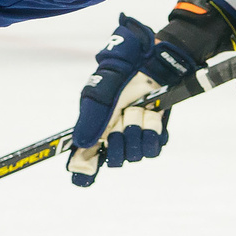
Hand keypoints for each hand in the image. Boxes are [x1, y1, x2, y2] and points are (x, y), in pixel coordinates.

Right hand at [69, 16, 171, 183]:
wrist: (153, 61)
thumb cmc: (123, 71)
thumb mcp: (102, 90)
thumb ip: (92, 117)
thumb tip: (81, 143)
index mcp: (94, 126)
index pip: (84, 157)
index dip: (83, 169)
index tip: (85, 174)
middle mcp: (113, 135)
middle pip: (114, 160)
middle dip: (119, 141)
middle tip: (122, 119)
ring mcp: (134, 135)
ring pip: (135, 155)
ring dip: (138, 131)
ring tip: (140, 110)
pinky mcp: (155, 134)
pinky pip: (154, 148)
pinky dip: (153, 133)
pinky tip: (152, 116)